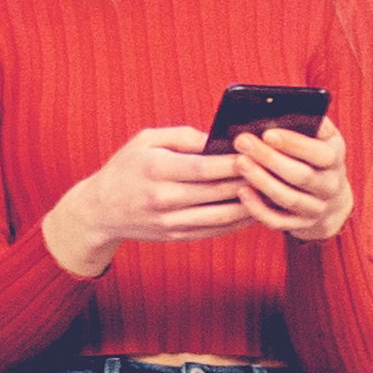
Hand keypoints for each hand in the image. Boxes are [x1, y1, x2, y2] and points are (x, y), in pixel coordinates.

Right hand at [36, 126, 253, 273]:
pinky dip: (238, 221)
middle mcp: (164, 199)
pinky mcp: (176, 236)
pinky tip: (254, 208)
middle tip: (273, 170)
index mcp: (156, 170)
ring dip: (250, 204)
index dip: (232, 162)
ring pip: (222, 216)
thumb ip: (183, 136)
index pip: (203, 168)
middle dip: (248, 181)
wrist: (99, 211)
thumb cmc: (125, 168)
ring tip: (270, 191)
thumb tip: (218, 138)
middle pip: (217, 192)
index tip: (256, 152)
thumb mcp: (145, 140)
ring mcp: (171, 222)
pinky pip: (215, 231)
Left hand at [225, 119, 351, 239]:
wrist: (331, 201)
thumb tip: (285, 108)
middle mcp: (330, 186)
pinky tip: (242, 193)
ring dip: (261, 180)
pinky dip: (258, 209)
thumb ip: (310, 124)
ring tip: (239, 162)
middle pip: (301, 175)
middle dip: (270, 158)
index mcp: (335, 159)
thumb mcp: (322, 139)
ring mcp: (315, 209)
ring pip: (288, 198)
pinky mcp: (299, 225)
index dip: (294, 144)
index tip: (268, 133)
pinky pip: (277, 221)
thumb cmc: (316, 158)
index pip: (320, 153)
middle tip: (242, 141)